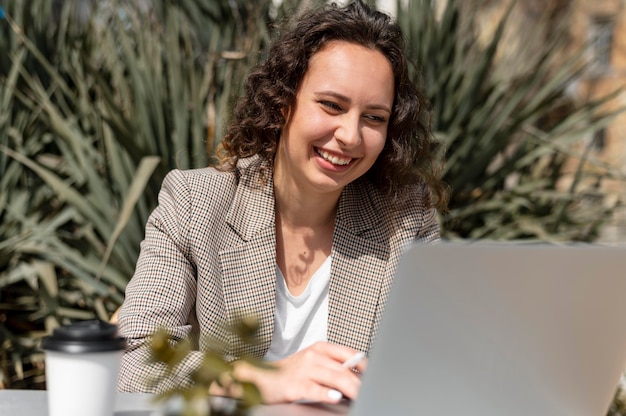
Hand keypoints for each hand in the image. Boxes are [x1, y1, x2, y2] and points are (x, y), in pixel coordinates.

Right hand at [233, 342, 366, 403]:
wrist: (258, 377)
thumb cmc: (289, 373)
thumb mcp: (312, 364)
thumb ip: (333, 367)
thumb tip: (359, 377)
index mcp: (320, 348)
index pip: (349, 354)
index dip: (365, 366)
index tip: (374, 377)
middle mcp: (313, 356)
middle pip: (344, 369)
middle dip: (361, 383)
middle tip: (371, 392)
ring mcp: (303, 369)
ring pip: (333, 378)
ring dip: (350, 389)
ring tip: (360, 396)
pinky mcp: (294, 384)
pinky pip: (314, 388)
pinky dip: (326, 393)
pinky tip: (335, 397)